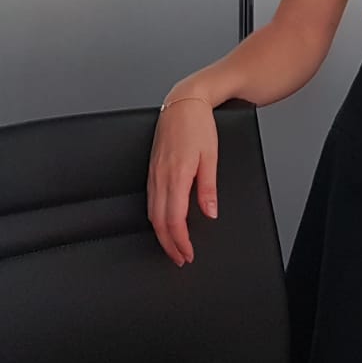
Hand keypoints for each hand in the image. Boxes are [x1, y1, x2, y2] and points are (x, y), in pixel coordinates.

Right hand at [146, 97, 217, 265]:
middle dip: (169, 244)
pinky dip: (156, 218)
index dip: (180, 241)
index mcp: (177, 175)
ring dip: (161, 234)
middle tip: (180, 258)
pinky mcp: (152, 170)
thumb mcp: (211, 157)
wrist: (184, 103)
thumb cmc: (199, 126)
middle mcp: (161, 177)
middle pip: (159, 222)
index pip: (175, 219)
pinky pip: (150, 200)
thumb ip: (208, 188)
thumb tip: (209, 212)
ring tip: (173, 246)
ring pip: (151, 213)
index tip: (188, 253)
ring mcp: (154, 174)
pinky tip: (163, 223)